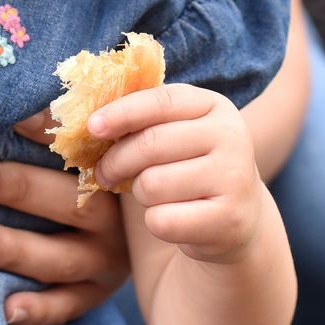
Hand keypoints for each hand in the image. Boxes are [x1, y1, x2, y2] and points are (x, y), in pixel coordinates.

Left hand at [0, 113, 131, 324]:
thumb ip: (57, 123)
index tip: (9, 120)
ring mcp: (106, 260)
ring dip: (15, 250)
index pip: (83, 147)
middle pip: (70, 203)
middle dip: (18, 190)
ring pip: (62, 259)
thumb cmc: (85, 173)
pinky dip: (38, 310)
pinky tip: (7, 309)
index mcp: (110, 170)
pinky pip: (67, 307)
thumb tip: (9, 93)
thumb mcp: (85, 145)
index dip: (47, 131)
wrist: (149, 222)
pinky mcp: (94, 295)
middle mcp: (112, 216)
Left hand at [89, 85, 266, 263]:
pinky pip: (162, 220)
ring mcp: (234, 178)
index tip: (92, 127)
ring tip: (152, 196)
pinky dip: (155, 222)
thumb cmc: (190, 169)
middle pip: (150, 144)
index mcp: (215, 106)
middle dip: (116, 162)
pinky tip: (170, 219)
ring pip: (152, 184)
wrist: (236, 219)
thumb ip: (143, 121)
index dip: (121, 113)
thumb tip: (89, 122)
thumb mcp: (176, 134)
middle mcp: (232, 136)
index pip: (160, 101)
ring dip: (141, 194)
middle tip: (104, 174)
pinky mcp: (229, 219)